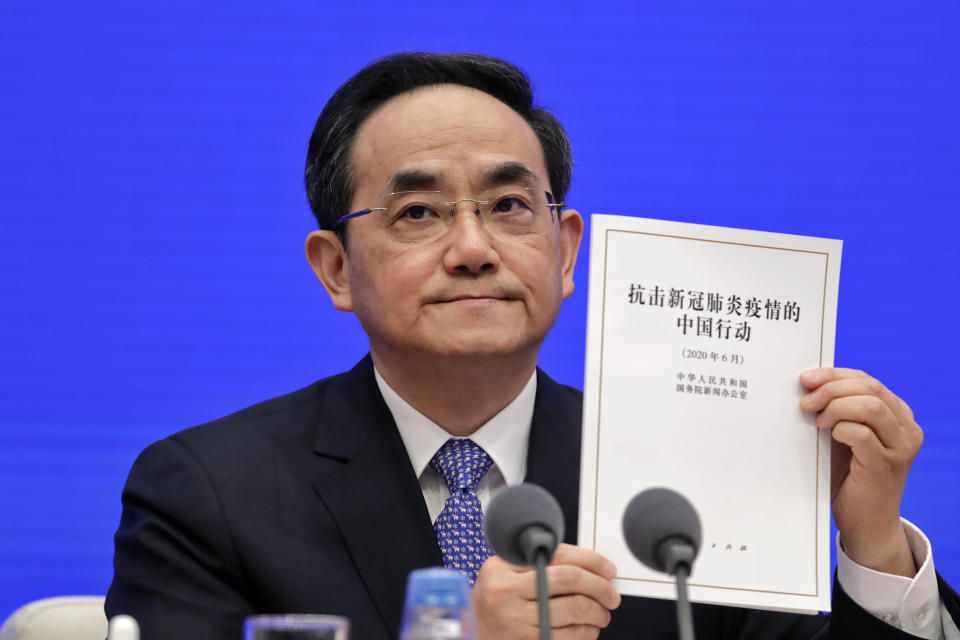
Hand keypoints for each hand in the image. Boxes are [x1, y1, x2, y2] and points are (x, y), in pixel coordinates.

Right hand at [472, 543, 620, 639]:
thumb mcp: (503, 572)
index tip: (607, 568)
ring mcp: (516, 622)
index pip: (558, 556)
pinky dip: (586, 633)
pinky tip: (588, 629)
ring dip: (597, 612)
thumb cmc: (493, 600)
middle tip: (611, 594)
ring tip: (601, 613)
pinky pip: (569, 637)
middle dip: (600, 587)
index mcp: (503, 568)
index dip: (591, 561)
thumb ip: (536, 562)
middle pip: (570, 581)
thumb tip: (586, 565)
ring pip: (575, 610)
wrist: (471, 632)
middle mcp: (507, 593)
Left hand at [800, 368, 922, 576]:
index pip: (867, 380)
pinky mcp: (887, 466)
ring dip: (835, 407)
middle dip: (831, 388)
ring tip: (817, 420)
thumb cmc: (850, 477)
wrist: (866, 524)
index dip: (835, 375)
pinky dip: (840, 429)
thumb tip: (808, 384)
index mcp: (898, 416)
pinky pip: (862, 434)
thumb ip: (838, 411)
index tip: (806, 378)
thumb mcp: (845, 436)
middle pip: (870, 388)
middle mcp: (906, 429)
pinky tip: (829, 436)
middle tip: (806, 401)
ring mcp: (901, 448)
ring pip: (870, 406)